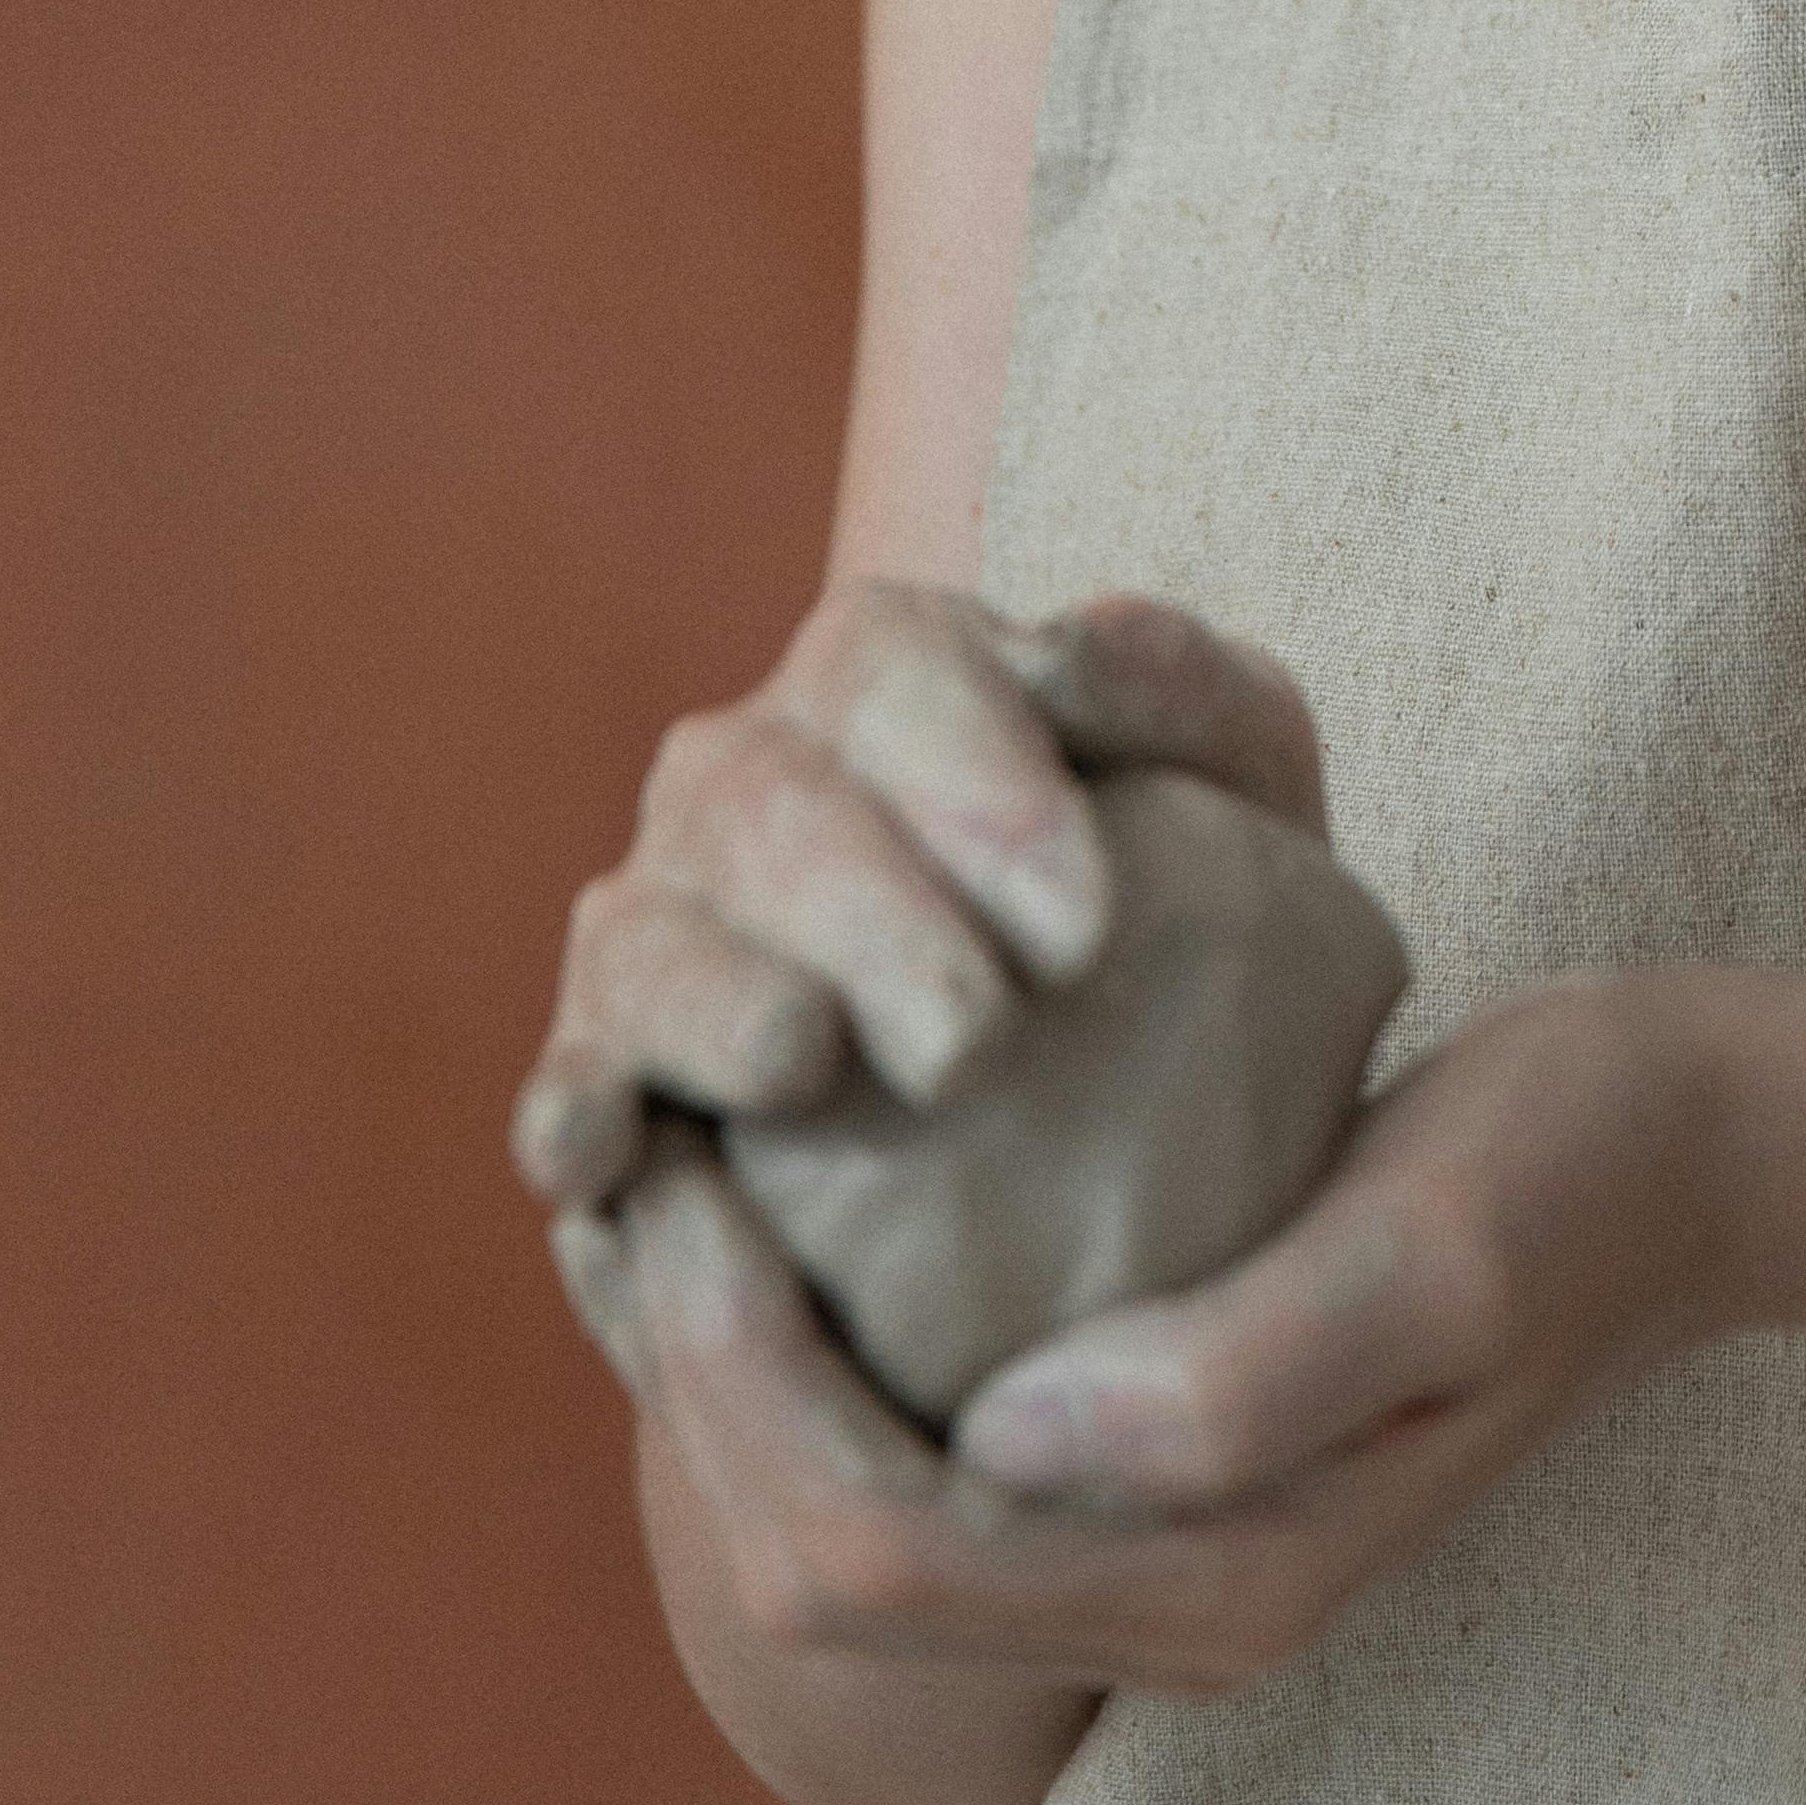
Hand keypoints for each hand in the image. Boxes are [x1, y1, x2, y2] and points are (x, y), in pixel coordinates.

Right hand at [509, 571, 1329, 1388]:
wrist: (1151, 1078)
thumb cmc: (1194, 892)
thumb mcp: (1237, 772)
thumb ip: (1179, 689)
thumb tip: (1071, 647)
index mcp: (885, 677)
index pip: (884, 659)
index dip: (966, 772)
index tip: (1079, 919)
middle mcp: (745, 779)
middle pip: (761, 800)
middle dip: (864, 912)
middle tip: (977, 1040)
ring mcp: (662, 928)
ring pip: (644, 935)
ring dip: (721, 1001)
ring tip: (807, 1065)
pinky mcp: (615, 1080)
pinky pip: (568, 1087)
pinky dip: (577, 1113)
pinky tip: (613, 1157)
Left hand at [608, 967, 1769, 1703]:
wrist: (1698, 1157)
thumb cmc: (1580, 1168)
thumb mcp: (1442, 1243)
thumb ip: (1244, 1368)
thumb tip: (1010, 1436)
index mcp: (1214, 1589)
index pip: (865, 1561)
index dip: (729, 1394)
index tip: (685, 1181)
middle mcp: (1162, 1611)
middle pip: (820, 1578)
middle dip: (692, 1393)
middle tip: (645, 1170)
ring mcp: (1156, 1551)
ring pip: (845, 1533)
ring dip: (730, 1385)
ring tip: (679, 1190)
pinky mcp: (1150, 1467)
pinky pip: (913, 1459)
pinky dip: (813, 1358)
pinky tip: (791, 1213)